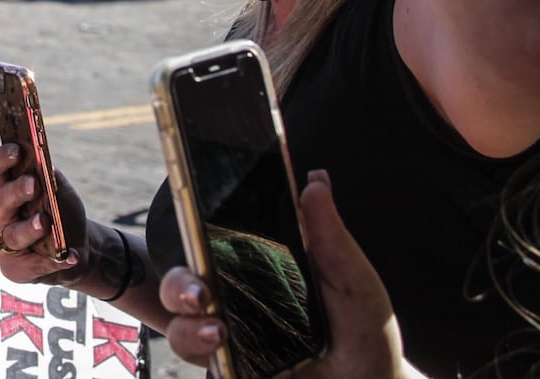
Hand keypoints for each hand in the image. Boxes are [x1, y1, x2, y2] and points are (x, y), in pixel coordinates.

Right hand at [0, 144, 84, 284]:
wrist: (72, 247)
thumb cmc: (60, 214)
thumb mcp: (60, 192)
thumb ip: (51, 179)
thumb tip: (45, 167)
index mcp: (2, 189)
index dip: (2, 158)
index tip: (18, 149)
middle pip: (0, 200)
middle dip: (16, 192)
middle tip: (33, 184)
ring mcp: (0, 243)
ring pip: (13, 234)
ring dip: (30, 228)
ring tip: (45, 223)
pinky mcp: (12, 269)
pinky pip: (30, 264)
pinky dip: (52, 260)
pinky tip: (68, 256)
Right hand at [158, 170, 415, 377]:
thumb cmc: (362, 332)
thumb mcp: (354, 283)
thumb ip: (331, 238)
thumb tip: (316, 180)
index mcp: (252, 268)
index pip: (206, 243)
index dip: (188, 231)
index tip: (191, 224)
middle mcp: (231, 302)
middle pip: (179, 285)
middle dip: (176, 285)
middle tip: (199, 292)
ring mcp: (228, 342)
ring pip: (180, 330)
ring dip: (188, 329)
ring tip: (216, 333)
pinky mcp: (232, 373)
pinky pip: (205, 368)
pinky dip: (205, 358)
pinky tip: (221, 357)